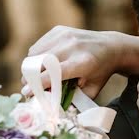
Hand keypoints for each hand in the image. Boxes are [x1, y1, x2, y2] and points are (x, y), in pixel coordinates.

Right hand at [22, 27, 138, 98]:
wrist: (111, 47)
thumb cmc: (100, 72)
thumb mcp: (92, 90)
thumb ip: (74, 100)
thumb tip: (52, 108)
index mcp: (82, 62)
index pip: (54, 73)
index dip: (38, 84)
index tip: (27, 93)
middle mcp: (73, 46)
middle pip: (41, 62)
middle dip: (30, 76)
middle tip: (27, 87)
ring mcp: (65, 35)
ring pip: (36, 53)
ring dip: (31, 66)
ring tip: (34, 76)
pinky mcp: (59, 30)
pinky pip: (39, 45)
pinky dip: (36, 56)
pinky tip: (42, 63)